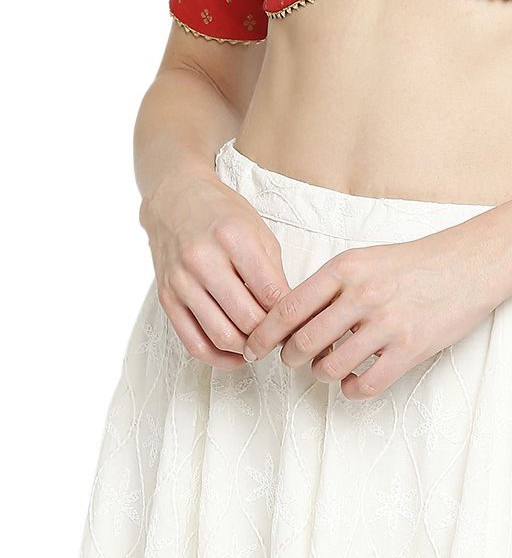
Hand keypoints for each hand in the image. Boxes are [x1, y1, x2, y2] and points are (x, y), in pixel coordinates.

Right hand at [139, 167, 290, 369]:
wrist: (175, 199)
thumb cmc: (222, 213)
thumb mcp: (257, 229)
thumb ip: (273, 271)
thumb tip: (288, 312)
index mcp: (233, 238)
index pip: (270, 292)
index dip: (290, 313)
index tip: (299, 320)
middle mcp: (203, 261)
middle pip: (247, 320)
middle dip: (270, 334)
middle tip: (282, 335)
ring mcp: (182, 282)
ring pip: (221, 337)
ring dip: (247, 349)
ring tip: (261, 344)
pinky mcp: (167, 299)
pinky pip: (193, 343)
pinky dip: (219, 358)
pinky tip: (236, 354)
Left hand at [242, 222, 507, 398]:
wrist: (471, 262)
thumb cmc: (416, 261)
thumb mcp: (368, 258)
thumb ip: (332, 286)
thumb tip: (291, 321)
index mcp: (347, 268)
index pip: (288, 308)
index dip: (263, 335)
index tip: (252, 349)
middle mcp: (363, 294)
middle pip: (303, 343)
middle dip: (290, 359)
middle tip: (292, 361)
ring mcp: (388, 323)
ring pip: (331, 367)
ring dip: (323, 374)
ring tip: (330, 367)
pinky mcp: (411, 348)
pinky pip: (366, 385)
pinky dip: (353, 390)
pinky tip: (356, 381)